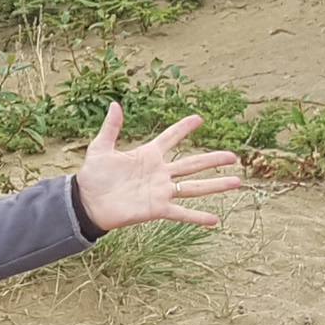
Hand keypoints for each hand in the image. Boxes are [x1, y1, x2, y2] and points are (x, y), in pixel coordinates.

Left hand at [72, 102, 243, 231]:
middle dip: (213, 159)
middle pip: (193, 163)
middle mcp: (160, 173)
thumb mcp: (101, 148)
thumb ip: (111, 128)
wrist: (87, 202)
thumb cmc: (93, 175)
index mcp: (148, 155)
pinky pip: (182, 213)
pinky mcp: (158, 209)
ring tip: (237, 181)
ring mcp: (161, 191)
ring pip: (194, 186)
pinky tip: (215, 220)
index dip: (183, 128)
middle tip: (233, 155)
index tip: (199, 118)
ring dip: (215, 185)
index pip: (170, 138)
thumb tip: (114, 104)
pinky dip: (198, 217)